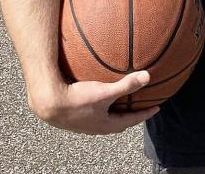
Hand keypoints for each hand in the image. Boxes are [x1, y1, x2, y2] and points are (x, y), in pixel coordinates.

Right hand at [30, 71, 159, 134]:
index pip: (131, 121)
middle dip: (131, 115)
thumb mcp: (104, 92)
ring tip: (122, 101)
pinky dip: (103, 105)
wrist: (48, 103)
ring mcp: (85, 123)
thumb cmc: (77, 100)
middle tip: (141, 106)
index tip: (156, 108)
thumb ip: (126, 85)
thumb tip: (147, 76)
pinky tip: (99, 96)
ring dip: (116, 111)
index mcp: (106, 125)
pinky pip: (95, 112)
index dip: (145, 114)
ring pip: (106, 118)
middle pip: (119, 122)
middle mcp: (96, 127)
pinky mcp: (75, 116)